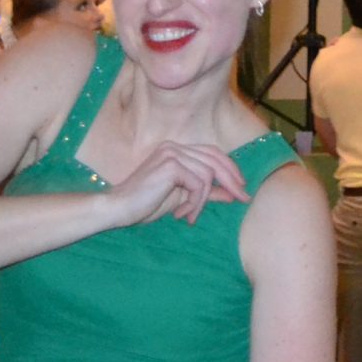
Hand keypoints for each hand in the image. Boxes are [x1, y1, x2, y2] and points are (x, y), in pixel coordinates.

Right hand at [106, 140, 249, 227]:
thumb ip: (205, 191)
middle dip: (232, 180)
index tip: (242, 188)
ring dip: (202, 200)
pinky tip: (181, 214)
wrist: (118, 209)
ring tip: (189, 215)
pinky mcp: (171, 165)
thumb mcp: (182, 197)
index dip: (230, 169)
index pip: (212, 153)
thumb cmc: (145, 204)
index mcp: (177, 150)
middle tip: (242, 199)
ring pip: (208, 175)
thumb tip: (232, 193)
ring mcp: (173, 153)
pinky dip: (195, 202)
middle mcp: (175, 146)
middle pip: (215, 159)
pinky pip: (199, 184)